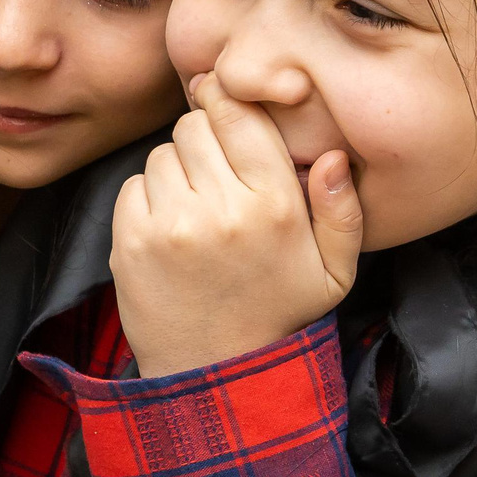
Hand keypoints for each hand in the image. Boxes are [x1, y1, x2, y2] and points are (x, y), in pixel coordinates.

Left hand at [112, 71, 362, 375]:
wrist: (216, 375)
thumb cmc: (278, 315)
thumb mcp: (334, 273)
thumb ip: (343, 212)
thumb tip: (332, 156)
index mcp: (275, 207)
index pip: (240, 115)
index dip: (228, 101)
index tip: (225, 106)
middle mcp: (222, 210)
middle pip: (195, 126)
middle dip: (204, 139)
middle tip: (216, 174)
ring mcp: (172, 226)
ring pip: (162, 153)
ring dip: (176, 170)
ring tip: (196, 209)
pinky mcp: (132, 242)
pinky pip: (133, 185)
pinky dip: (148, 198)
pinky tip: (171, 229)